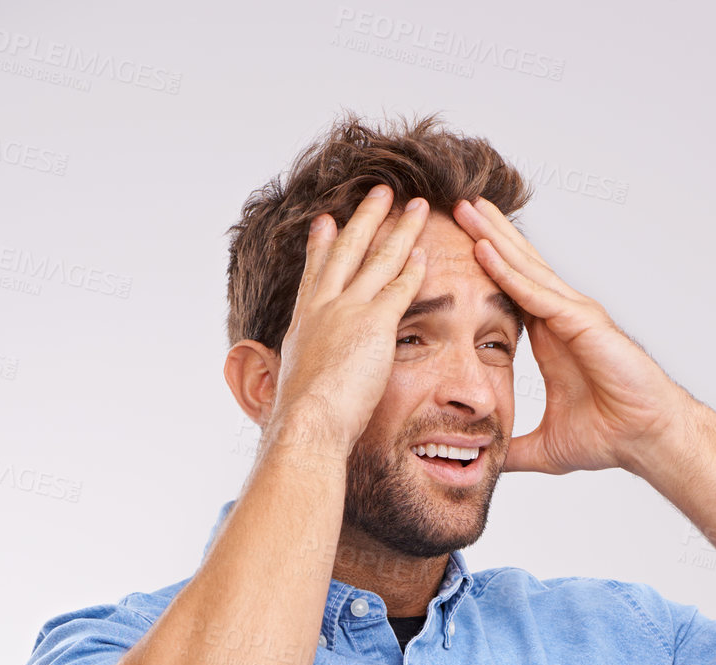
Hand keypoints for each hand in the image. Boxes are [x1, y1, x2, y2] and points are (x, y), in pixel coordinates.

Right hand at [269, 187, 430, 451]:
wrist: (308, 421)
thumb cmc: (302, 420)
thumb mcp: (292, 390)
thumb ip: (298, 380)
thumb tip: (291, 398)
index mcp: (304, 323)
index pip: (316, 275)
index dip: (322, 246)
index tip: (326, 222)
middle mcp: (323, 308)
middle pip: (347, 251)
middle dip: (365, 218)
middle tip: (378, 192)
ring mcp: (348, 311)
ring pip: (378, 259)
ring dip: (399, 229)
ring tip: (415, 206)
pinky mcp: (374, 323)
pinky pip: (398, 288)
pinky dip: (412, 269)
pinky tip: (425, 252)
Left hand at [452, 195, 688, 475]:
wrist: (646, 440)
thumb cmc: (611, 437)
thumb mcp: (546, 447)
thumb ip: (514, 449)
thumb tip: (489, 463)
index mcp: (551, 338)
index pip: (511, 293)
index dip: (485, 269)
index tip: (454, 249)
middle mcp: (562, 318)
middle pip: (518, 267)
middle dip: (487, 236)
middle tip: (456, 206)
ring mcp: (574, 315)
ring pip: (526, 269)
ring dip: (494, 239)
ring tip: (467, 210)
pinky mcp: (584, 322)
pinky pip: (538, 293)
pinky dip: (510, 272)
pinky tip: (485, 252)